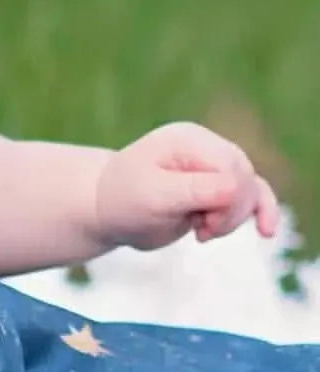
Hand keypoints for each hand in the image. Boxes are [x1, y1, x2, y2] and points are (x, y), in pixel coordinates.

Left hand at [95, 121, 279, 251]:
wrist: (106, 209)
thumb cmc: (123, 200)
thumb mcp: (154, 196)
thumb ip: (196, 190)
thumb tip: (237, 187)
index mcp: (187, 140)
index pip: (231, 168)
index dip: (228, 201)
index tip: (201, 223)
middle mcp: (204, 146)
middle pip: (245, 178)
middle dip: (231, 212)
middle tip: (200, 230)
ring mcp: (211, 165)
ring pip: (250, 189)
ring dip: (234, 218)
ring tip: (203, 231)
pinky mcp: (216, 185)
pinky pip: (250, 194)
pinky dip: (256, 212)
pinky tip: (265, 231)